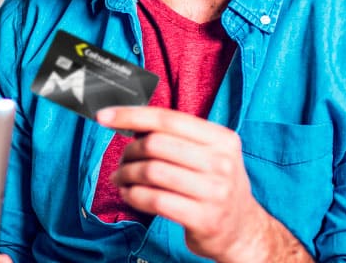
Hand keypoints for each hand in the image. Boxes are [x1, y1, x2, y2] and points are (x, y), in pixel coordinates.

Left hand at [98, 107, 306, 262]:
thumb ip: (177, 138)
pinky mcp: (204, 218)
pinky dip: (133, 196)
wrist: (242, 231)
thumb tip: (130, 123)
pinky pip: (154, 199)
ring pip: (151, 172)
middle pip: (155, 144)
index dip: (131, 115)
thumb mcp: (209, 155)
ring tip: (120, 179)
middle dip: (128, 152)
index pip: (168, 119)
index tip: (104, 117)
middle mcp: (222, 162)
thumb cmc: (214, 187)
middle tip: (121, 162)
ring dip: (126, 174)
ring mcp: (215, 191)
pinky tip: (129, 195)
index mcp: (222, 139)